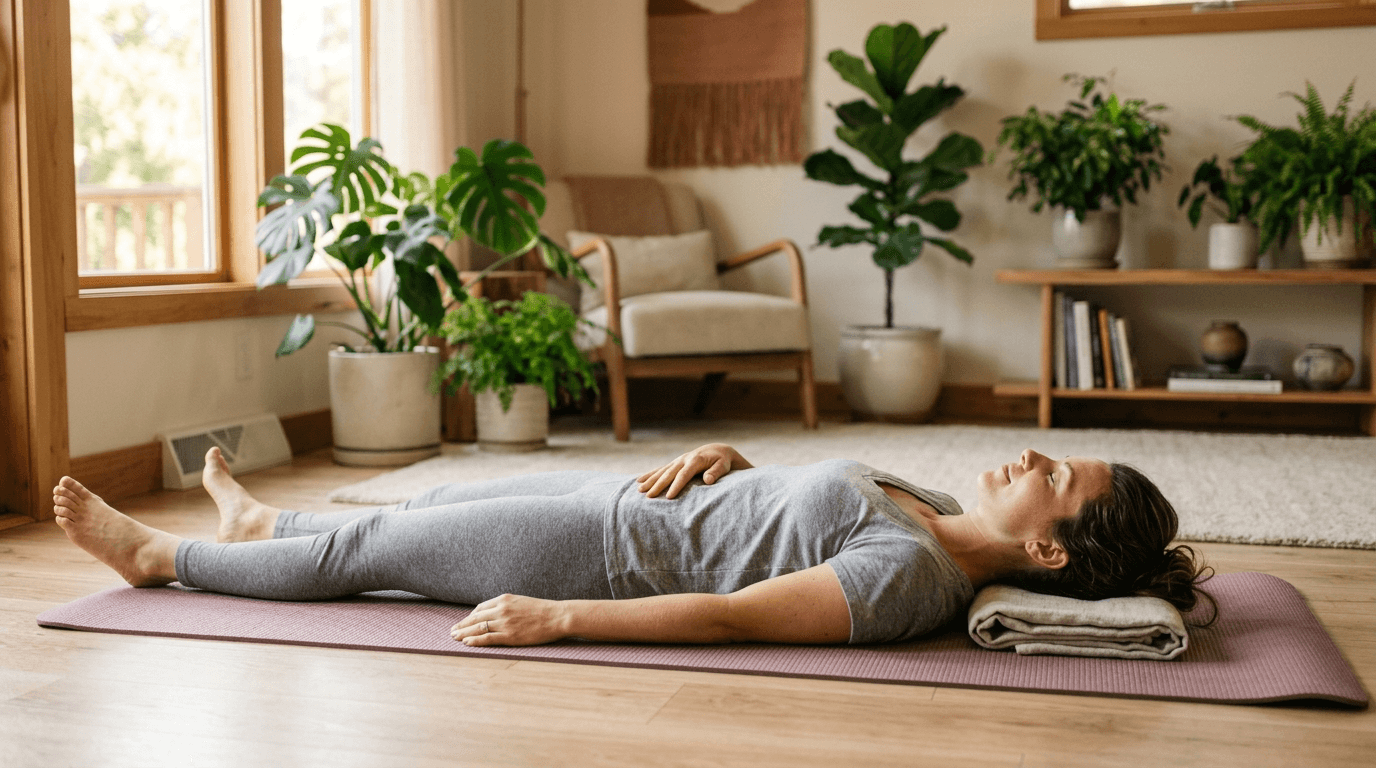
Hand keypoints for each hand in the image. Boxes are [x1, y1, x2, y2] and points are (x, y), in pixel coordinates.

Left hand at [451, 594, 567, 646]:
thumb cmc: (542, 610)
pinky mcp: (510, 636)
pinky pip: (487, 638)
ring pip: (478, 628)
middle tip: (452, 631)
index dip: (470, 616)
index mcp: (504, 599)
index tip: (465, 622)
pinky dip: (475, 640)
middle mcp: (501, 610)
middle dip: (462, 625)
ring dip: (464, 633)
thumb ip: (507, 606)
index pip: (480, 608)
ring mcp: (505, 623)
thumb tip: (495, 613)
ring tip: (454, 638)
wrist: (556, 616)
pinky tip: (467, 642)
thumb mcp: (521, 602)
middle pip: (475, 618)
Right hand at [636, 443, 751, 498]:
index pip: (684, 475)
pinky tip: (639, 480)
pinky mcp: (674, 463)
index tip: (669, 497)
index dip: (676, 486)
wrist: (717, 450)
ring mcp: (677, 460)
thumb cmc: (722, 461)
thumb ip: (716, 472)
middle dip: (658, 485)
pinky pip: (660, 469)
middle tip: (648, 496)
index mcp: (695, 460)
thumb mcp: (723, 465)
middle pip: (669, 473)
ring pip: (661, 471)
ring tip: (639, 490)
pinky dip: (650, 475)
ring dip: (650, 480)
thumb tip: (708, 480)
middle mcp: (683, 459)